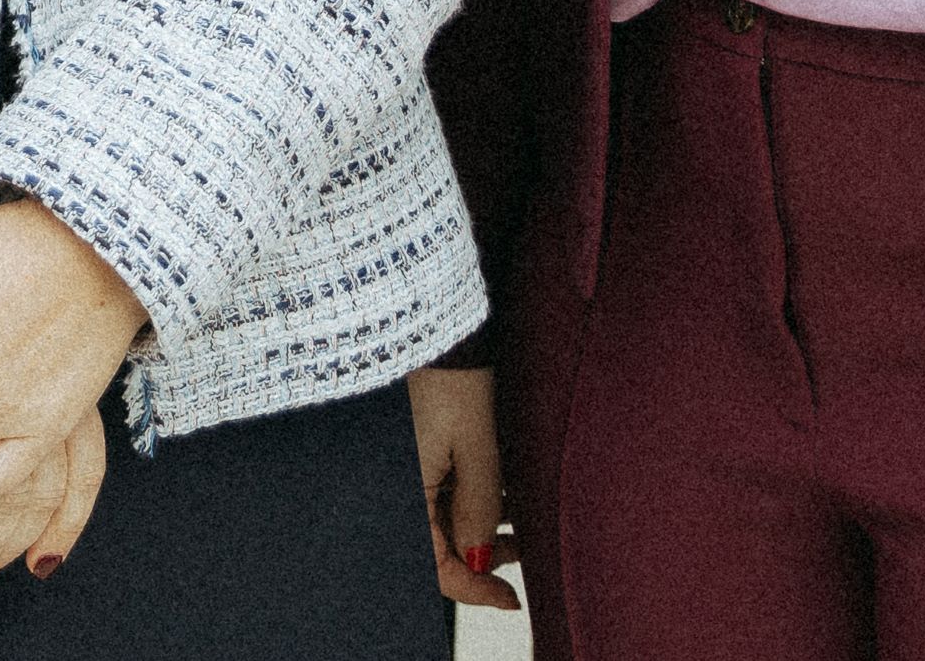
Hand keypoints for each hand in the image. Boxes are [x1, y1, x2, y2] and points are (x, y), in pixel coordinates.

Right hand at [410, 364, 517, 608]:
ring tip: (522, 516)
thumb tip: (481, 558)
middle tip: (525, 550)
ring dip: (481, 524)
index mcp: (404, 490)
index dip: (475, 589)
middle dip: (483, 555)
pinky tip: (502, 490)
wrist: (434, 324)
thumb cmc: (452, 377)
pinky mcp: (416, 448)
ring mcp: (407, 465)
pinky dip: (471, 497)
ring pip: (443, 517)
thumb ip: (480, 508)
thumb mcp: (477, 447)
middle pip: (439, 543)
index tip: (511, 599)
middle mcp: (399, 482)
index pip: (435, 566)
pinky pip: (441, 489)